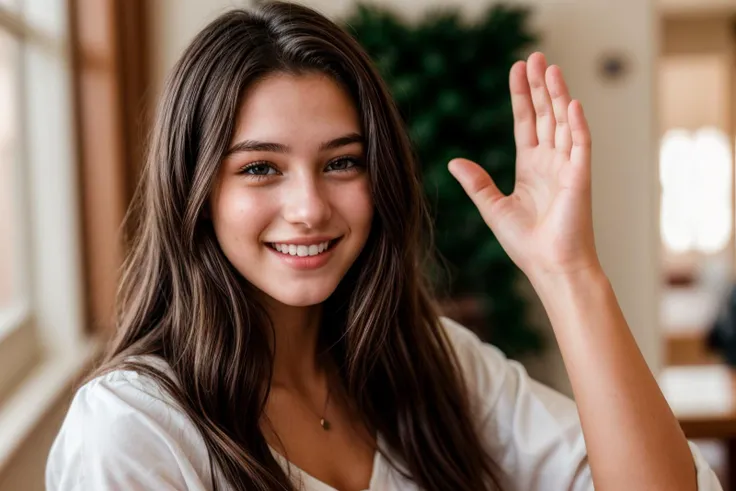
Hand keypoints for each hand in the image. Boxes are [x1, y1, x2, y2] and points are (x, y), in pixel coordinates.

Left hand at [448, 52, 600, 279]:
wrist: (549, 266)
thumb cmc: (525, 243)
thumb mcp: (492, 208)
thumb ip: (477, 183)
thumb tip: (454, 161)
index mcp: (530, 167)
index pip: (526, 122)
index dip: (521, 96)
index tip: (517, 69)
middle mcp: (550, 162)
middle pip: (546, 114)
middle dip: (540, 86)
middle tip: (536, 56)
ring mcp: (567, 167)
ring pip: (564, 122)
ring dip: (558, 95)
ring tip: (551, 68)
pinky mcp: (580, 178)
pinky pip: (581, 145)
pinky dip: (577, 125)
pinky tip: (571, 104)